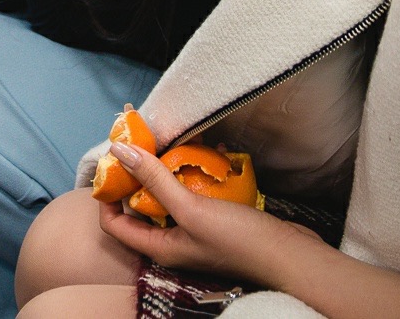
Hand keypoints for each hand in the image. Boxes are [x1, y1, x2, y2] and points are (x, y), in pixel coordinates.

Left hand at [96, 142, 327, 290]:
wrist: (291, 256)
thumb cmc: (238, 240)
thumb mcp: (191, 207)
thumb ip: (155, 180)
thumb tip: (119, 152)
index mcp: (160, 247)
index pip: (114, 224)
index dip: (107, 196)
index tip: (111, 164)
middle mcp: (174, 242)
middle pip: (141, 207)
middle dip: (138, 176)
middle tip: (140, 145)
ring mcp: (196, 232)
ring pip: (170, 197)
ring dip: (169, 171)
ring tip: (171, 144)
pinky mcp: (217, 221)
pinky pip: (195, 194)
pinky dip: (196, 175)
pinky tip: (206, 155)